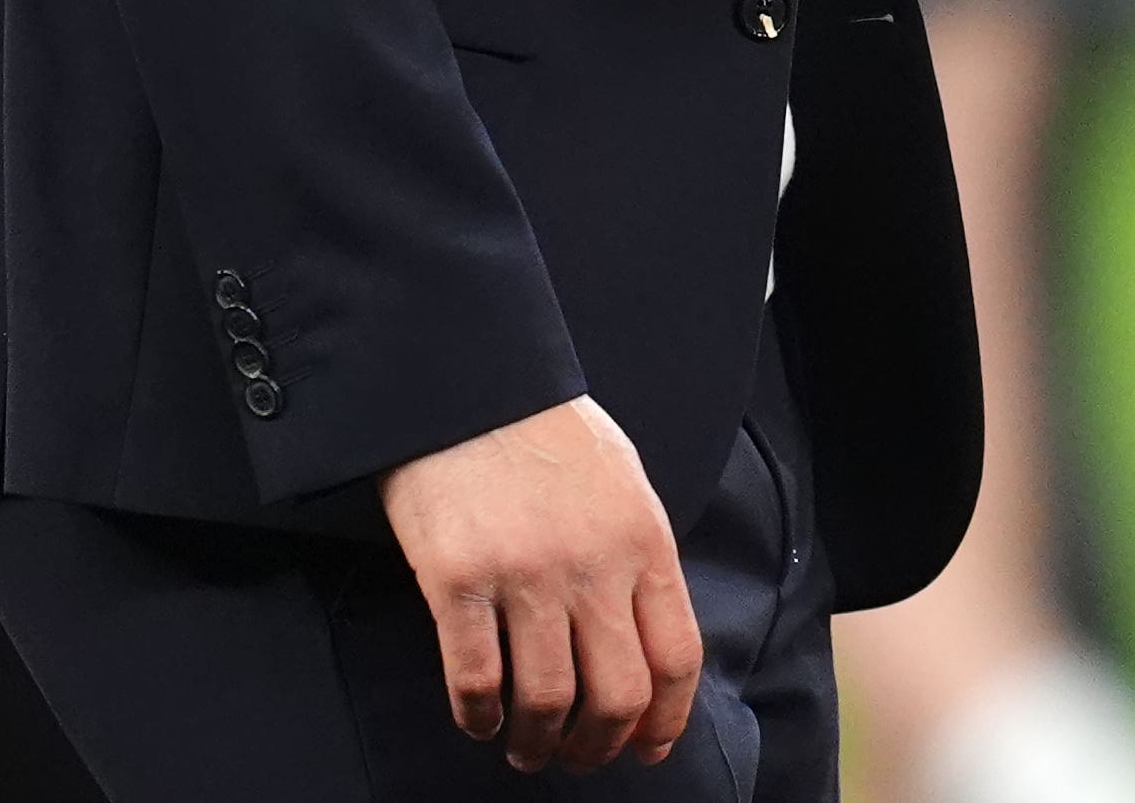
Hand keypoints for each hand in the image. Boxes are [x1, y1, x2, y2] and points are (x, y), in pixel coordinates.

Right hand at [380, 396, 702, 769]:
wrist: (467, 377)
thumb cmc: (544, 429)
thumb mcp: (622, 482)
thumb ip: (638, 557)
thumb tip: (648, 641)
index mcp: (643, 540)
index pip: (676, 658)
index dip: (665, 721)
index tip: (646, 748)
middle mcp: (593, 564)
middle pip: (618, 695)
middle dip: (599, 746)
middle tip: (576, 757)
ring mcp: (525, 573)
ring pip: (547, 701)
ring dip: (537, 743)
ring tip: (525, 749)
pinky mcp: (458, 577)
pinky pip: (475, 678)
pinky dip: (478, 716)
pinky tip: (478, 719)